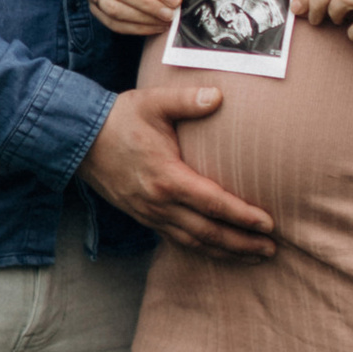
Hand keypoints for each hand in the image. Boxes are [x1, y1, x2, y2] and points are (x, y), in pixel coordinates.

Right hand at [82, 77, 276, 258]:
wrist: (80, 139)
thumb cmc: (120, 119)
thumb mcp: (154, 102)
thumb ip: (187, 100)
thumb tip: (219, 96)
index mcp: (167, 177)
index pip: (213, 203)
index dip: (243, 216)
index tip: (269, 223)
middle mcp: (159, 203)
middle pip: (208, 232)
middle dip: (242, 243)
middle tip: (271, 249)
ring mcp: (150, 214)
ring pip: (194, 242)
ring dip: (226, 251)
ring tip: (254, 255)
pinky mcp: (144, 217)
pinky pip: (178, 240)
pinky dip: (203, 249)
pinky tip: (219, 250)